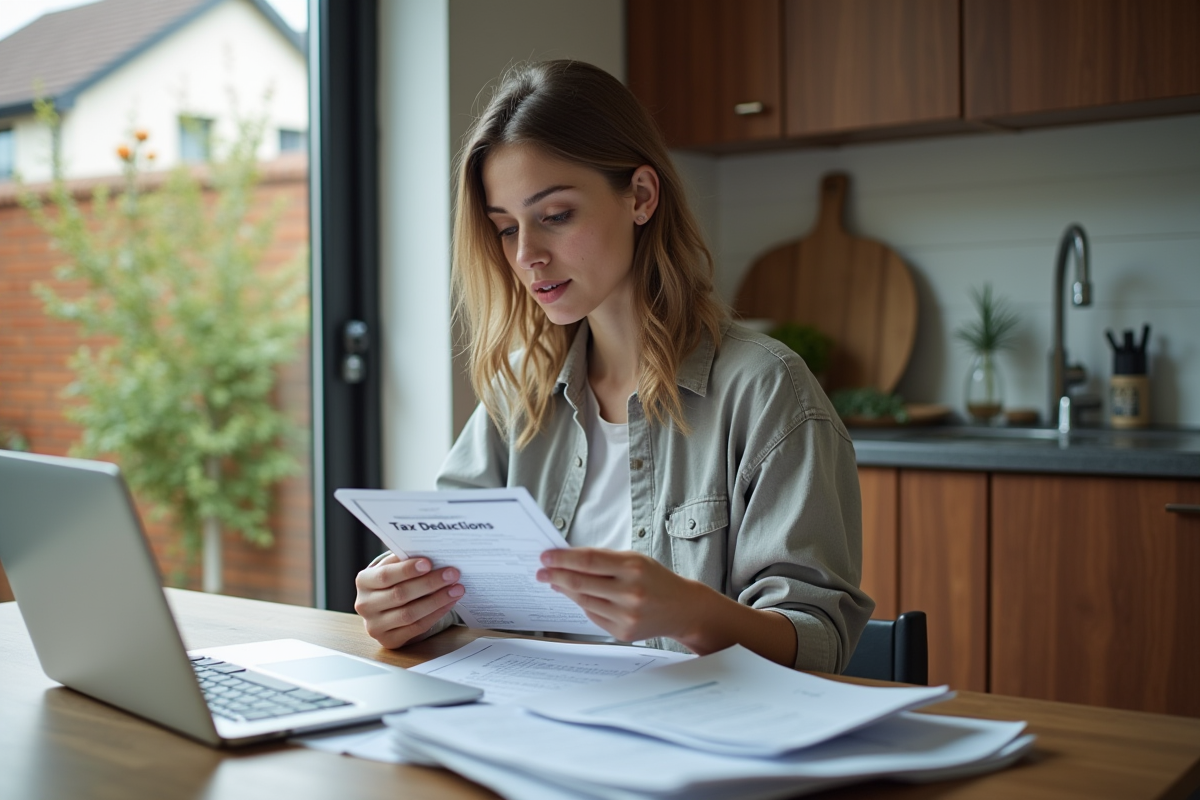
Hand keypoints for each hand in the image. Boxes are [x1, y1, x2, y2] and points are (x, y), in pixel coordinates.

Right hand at [353, 553, 464, 648]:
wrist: (382, 609)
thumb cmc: (391, 582)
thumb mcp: (391, 568)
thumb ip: (404, 561)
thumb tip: (431, 552)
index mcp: (363, 581)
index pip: (385, 575)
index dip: (407, 570)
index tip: (429, 563)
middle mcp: (365, 605)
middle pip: (400, 595)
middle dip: (430, 583)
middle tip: (452, 574)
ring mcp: (375, 626)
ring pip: (410, 613)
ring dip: (437, 600)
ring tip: (456, 589)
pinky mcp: (389, 640)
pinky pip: (416, 627)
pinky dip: (436, 614)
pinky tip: (449, 603)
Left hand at [535, 548, 703, 642]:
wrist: (682, 608)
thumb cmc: (656, 579)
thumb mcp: (634, 560)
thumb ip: (602, 560)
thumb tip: (567, 561)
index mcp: (633, 568)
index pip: (588, 561)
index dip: (563, 558)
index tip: (546, 556)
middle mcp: (630, 593)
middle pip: (581, 583)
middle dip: (556, 575)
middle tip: (541, 570)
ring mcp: (626, 615)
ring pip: (584, 601)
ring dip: (565, 590)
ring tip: (554, 581)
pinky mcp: (623, 632)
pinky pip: (593, 616)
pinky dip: (583, 604)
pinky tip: (577, 596)